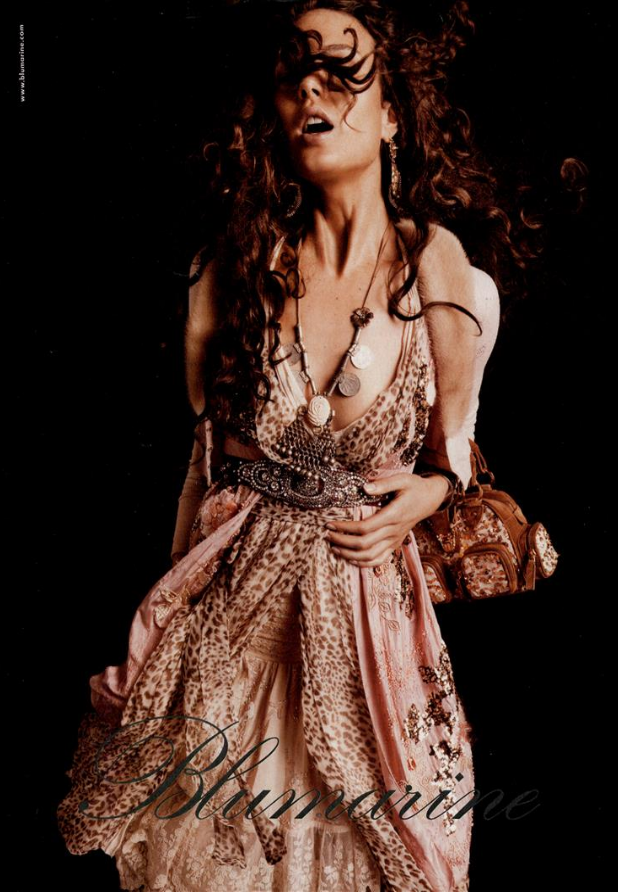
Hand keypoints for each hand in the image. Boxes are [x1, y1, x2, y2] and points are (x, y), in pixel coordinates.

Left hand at [324, 473, 449, 567]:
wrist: (430, 499)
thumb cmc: (414, 487)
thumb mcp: (402, 479)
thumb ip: (383, 484)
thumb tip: (365, 487)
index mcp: (393, 515)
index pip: (365, 527)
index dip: (345, 528)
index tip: (330, 523)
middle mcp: (394, 531)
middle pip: (364, 544)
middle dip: (342, 541)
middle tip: (327, 534)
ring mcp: (395, 540)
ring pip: (370, 557)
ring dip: (350, 555)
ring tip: (334, 547)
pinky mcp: (395, 544)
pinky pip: (379, 560)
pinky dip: (364, 563)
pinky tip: (350, 559)